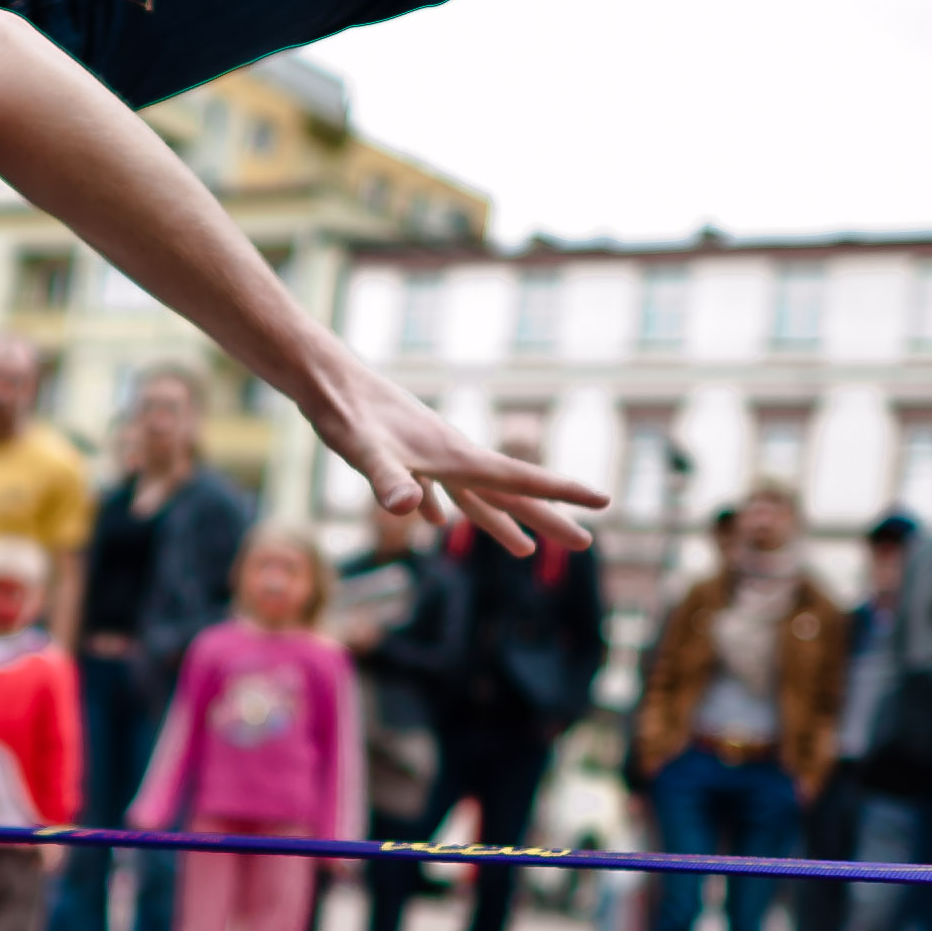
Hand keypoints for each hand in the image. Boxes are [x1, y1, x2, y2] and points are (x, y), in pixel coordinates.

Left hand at [310, 356, 605, 556]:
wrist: (326, 379)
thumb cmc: (346, 414)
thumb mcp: (365, 453)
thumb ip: (389, 481)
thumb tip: (410, 510)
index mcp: (454, 457)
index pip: (518, 480)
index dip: (561, 492)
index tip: (605, 499)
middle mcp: (451, 455)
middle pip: (508, 494)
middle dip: (546, 518)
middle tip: (585, 544)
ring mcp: (429, 455)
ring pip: (475, 494)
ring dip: (500, 522)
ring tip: (525, 551)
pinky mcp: (405, 454)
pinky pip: (434, 487)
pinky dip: (443, 505)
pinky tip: (435, 518)